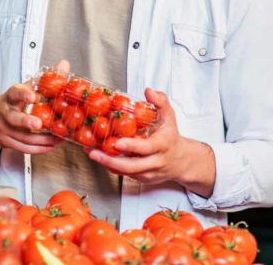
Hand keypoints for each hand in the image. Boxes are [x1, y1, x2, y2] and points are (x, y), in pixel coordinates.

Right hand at [0, 60, 69, 159]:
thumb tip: (64, 64)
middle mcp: (4, 113)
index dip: (23, 94)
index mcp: (9, 97)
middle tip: (39, 123)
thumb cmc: (11, 102)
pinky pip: (24, 148)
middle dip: (26, 121)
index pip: (15, 93)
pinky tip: (51, 145)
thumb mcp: (24, 88)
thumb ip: (44, 78)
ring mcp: (3, 129)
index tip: (33, 95)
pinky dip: (39, 149)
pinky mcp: (5, 142)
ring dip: (42, 139)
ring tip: (58, 138)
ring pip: (22, 137)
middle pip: (13, 118)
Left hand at [87, 88, 215, 195]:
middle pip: (133, 166)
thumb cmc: (171, 135)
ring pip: (126, 172)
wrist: (181, 161)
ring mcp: (149, 172)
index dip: (132, 146)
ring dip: (107, 164)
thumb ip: (160, 101)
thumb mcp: (169, 116)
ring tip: (91, 153)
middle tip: (94, 152)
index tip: (117, 142)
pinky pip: (125, 174)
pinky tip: (100, 157)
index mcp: (163, 145)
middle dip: (111, 161)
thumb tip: (148, 91)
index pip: (147, 148)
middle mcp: (156, 161)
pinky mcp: (142, 179)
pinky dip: (111, 167)